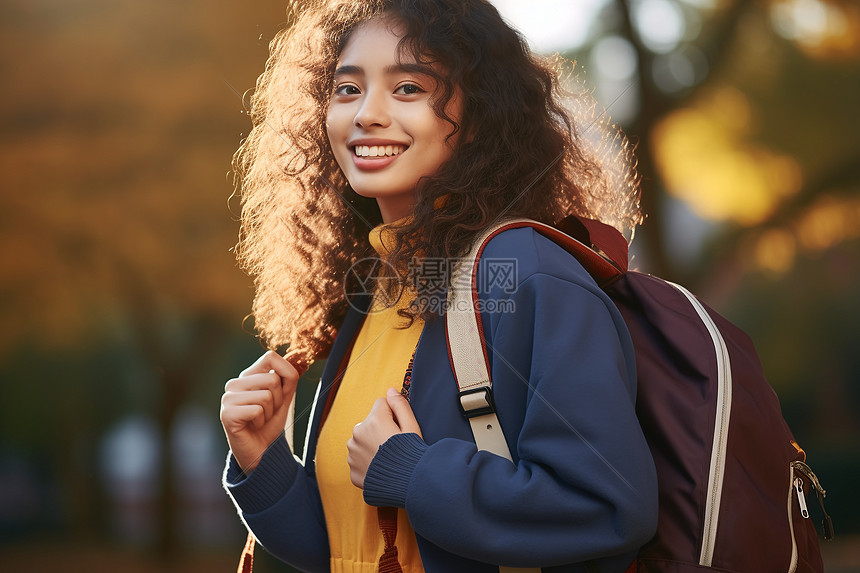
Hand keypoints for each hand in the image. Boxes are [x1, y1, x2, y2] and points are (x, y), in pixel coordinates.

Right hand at [220, 351, 298, 473]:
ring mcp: (228, 398)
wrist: (261, 450)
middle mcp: (234, 384)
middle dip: (278, 400)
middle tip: (267, 413)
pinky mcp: (227, 414)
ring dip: (269, 412)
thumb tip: (297, 357)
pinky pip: (257, 410)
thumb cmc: (270, 423)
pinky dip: (261, 421)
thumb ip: (289, 377)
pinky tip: (253, 426)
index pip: (270, 357)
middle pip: (272, 379)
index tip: (282, 393)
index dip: (285, 374)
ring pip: (266, 395)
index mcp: (247, 376)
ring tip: (260, 420)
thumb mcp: (284, 396)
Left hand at [347, 388, 422, 488]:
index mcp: (373, 421)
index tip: (401, 429)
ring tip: (388, 458)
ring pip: (362, 440)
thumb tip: (390, 390)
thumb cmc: (412, 456)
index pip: (382, 405)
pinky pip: (359, 459)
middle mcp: (358, 434)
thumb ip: (400, 405)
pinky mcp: (352, 470)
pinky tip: (381, 468)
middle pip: (370, 423)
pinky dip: (368, 462)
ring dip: (372, 445)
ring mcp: (352, 453)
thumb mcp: (412, 427)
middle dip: (380, 429)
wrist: (406, 486)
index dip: (394, 415)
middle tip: (395, 445)